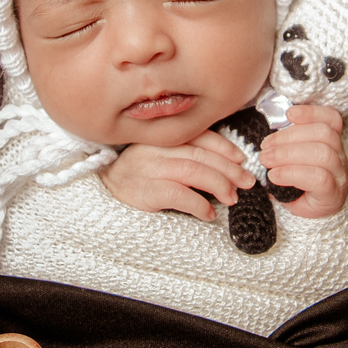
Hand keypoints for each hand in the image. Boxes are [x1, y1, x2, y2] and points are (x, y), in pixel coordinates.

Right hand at [101, 130, 255, 220]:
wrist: (101, 191)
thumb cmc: (136, 176)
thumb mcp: (158, 156)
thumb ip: (184, 153)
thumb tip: (226, 164)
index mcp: (160, 137)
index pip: (199, 135)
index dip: (224, 147)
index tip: (241, 159)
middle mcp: (154, 148)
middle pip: (200, 155)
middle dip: (229, 169)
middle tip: (247, 183)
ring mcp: (147, 169)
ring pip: (194, 171)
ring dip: (219, 185)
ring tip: (232, 198)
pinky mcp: (144, 191)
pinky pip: (179, 195)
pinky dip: (200, 204)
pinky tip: (208, 213)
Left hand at [260, 104, 347, 219]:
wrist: (311, 216)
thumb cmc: (299, 185)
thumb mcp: (293, 161)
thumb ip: (286, 146)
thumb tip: (266, 140)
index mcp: (332, 143)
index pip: (332, 119)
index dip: (312, 113)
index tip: (289, 114)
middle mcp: (340, 156)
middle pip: (324, 134)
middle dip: (288, 137)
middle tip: (265, 148)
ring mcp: (340, 175)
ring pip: (323, 154)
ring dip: (288, 154)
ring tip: (266, 161)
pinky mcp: (333, 194)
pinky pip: (319, 178)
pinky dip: (292, 174)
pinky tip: (274, 176)